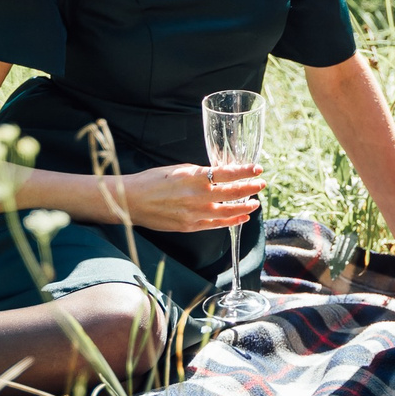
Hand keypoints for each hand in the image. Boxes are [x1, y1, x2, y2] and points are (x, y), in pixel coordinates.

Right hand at [99, 162, 265, 233]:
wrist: (132, 201)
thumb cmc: (153, 181)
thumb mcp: (179, 170)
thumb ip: (201, 173)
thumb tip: (220, 174)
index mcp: (195, 177)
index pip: (228, 173)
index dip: (246, 171)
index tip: (258, 168)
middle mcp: (198, 196)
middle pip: (233, 193)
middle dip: (251, 188)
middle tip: (262, 184)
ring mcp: (195, 213)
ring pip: (229, 211)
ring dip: (246, 207)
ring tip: (256, 202)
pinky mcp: (190, 226)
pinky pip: (217, 224)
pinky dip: (232, 221)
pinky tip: (242, 217)